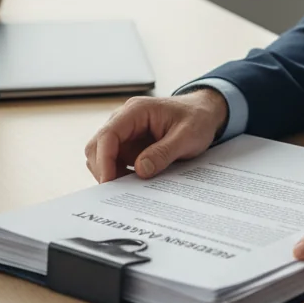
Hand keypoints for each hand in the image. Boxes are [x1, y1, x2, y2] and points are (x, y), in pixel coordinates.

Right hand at [84, 89, 226, 182]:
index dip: (104, 160)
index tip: (109, 183)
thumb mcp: (188, 136)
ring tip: (131, 189)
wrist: (205, 113)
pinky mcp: (130, 146)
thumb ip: (164, 152)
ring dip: (111, 173)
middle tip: (119, 192)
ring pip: (103, 156)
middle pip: (97, 146)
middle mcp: (125, 120)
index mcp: (136, 111)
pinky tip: (135, 185)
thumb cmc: (197, 119)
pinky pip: (116, 162)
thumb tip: (141, 170)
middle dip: (104, 169)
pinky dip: (120, 175)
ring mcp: (126, 134)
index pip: (108, 135)